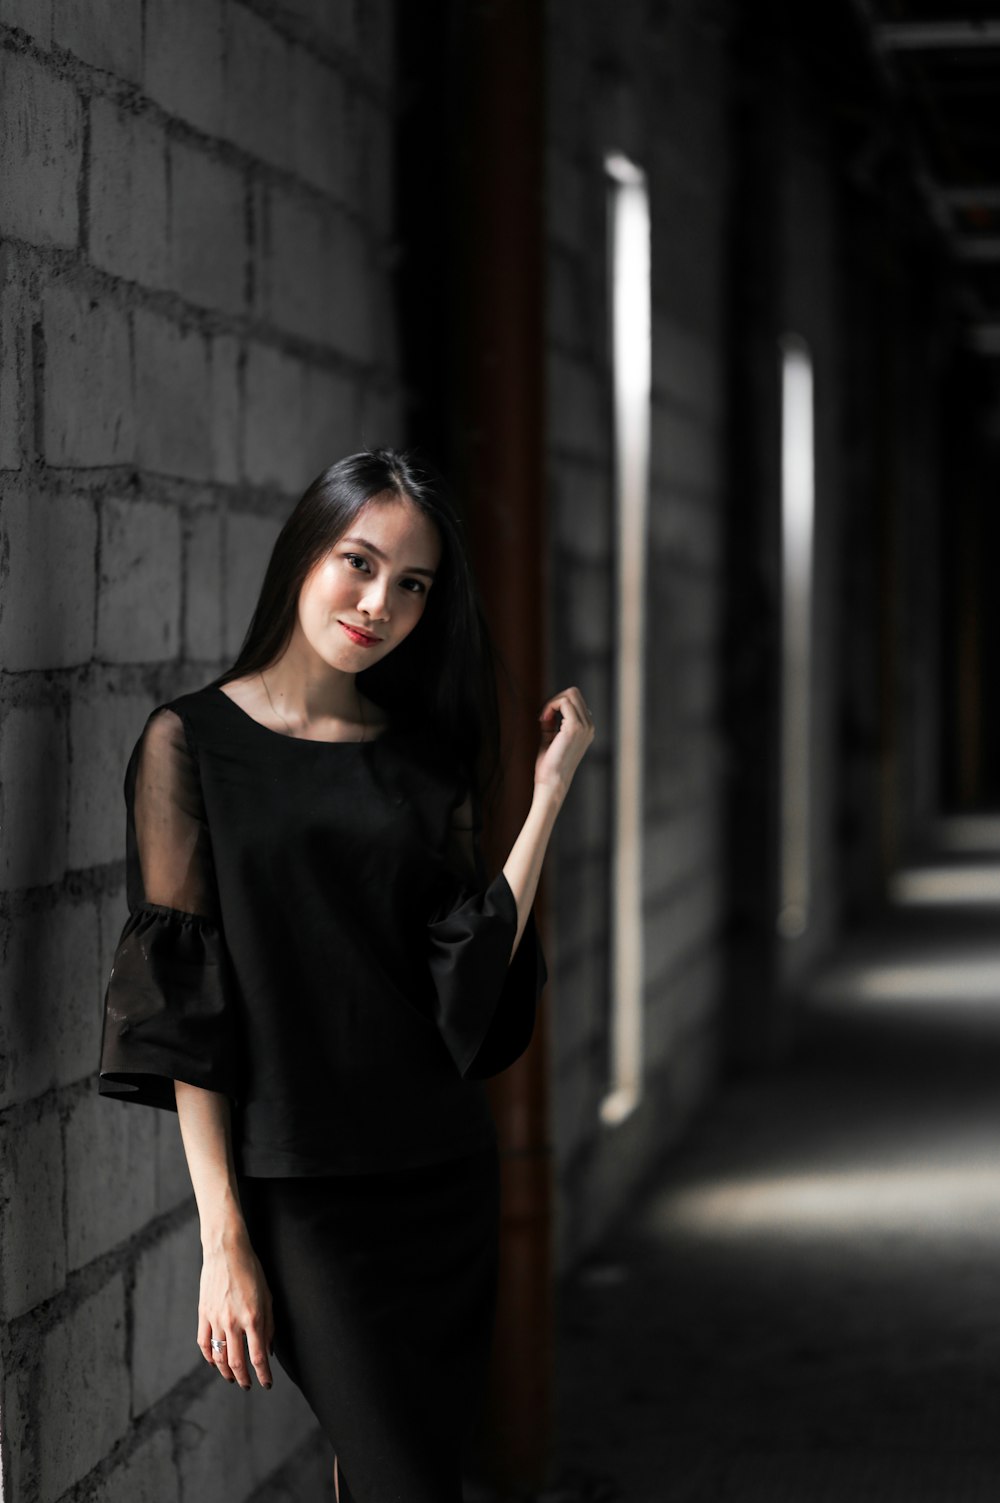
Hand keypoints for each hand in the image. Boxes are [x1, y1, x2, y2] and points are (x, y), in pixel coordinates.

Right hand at [196, 1226, 274, 1389]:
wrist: (226, 1251)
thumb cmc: (251, 1270)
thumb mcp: (267, 1296)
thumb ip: (269, 1325)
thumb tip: (268, 1350)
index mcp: (253, 1317)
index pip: (258, 1357)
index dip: (263, 1375)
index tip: (267, 1384)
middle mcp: (233, 1322)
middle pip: (237, 1363)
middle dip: (244, 1379)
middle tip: (248, 1385)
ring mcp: (216, 1319)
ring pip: (219, 1357)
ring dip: (226, 1372)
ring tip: (232, 1377)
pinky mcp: (203, 1314)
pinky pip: (204, 1343)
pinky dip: (209, 1357)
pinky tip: (214, 1362)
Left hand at [534, 686, 594, 800]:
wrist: (552, 782)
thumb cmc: (550, 765)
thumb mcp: (551, 737)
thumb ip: (553, 722)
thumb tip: (549, 707)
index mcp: (586, 729)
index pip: (575, 701)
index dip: (556, 704)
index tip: (544, 718)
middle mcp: (589, 726)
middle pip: (574, 693)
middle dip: (554, 700)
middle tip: (543, 716)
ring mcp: (585, 726)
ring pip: (570, 694)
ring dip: (552, 702)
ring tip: (542, 719)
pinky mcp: (575, 727)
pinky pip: (563, 702)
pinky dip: (550, 706)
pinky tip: (542, 720)